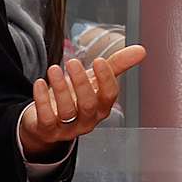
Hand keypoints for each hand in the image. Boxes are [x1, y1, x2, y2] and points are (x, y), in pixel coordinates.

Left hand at [18, 46, 145, 159]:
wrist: (48, 123)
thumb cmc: (76, 98)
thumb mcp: (95, 81)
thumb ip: (117, 65)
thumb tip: (141, 50)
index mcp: (101, 107)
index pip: (109, 96)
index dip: (105, 79)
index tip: (98, 60)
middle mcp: (87, 120)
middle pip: (88, 105)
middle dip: (81, 83)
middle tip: (72, 62)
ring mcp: (67, 128)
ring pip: (67, 111)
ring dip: (60, 88)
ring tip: (54, 69)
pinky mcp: (48, 130)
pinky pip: (46, 118)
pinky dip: (42, 100)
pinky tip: (40, 82)